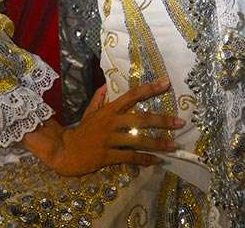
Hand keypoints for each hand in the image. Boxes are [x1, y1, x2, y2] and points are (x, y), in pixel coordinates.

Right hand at [24, 79, 183, 176]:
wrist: (64, 151)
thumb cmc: (80, 132)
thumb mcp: (88, 113)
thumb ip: (98, 100)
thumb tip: (105, 86)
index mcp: (109, 110)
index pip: (132, 95)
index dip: (149, 89)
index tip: (166, 83)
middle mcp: (111, 122)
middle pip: (141, 118)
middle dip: (162, 120)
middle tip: (180, 122)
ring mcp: (109, 139)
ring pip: (138, 139)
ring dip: (158, 143)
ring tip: (173, 146)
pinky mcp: (107, 155)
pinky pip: (129, 157)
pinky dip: (144, 159)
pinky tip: (155, 161)